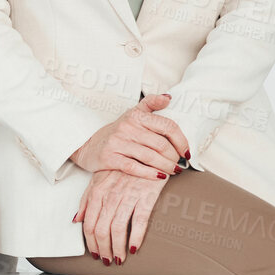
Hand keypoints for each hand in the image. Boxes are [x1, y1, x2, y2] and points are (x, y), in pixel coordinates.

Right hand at [70, 94, 188, 177]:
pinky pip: (135, 168)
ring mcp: (118, 142)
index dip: (181, 140)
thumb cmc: (117, 131)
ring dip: (166, 167)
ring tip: (173, 171)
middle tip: (179, 164)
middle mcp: (127, 127)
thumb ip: (151, 104)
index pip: (167, 126)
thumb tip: (168, 97)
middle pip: (161, 144)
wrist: (88, 144)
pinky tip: (159, 177)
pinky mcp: (110, 158)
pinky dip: (150, 174)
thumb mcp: (132, 114)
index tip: (186, 152)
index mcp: (136, 115)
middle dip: (174, 157)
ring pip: (151, 157)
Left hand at [74, 168, 167, 263]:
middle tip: (107, 260)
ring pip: (117, 229)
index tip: (95, 252)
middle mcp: (110, 195)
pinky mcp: (146, 196)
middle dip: (103, 249)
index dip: (91, 242)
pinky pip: (139, 222)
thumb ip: (87, 199)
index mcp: (97, 191)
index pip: (89, 223)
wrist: (146, 152)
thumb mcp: (100, 179)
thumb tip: (76, 219)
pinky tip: (134, 248)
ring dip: (117, 248)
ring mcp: (128, 196)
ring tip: (119, 258)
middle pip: (101, 229)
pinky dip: (136, 238)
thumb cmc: (122, 167)